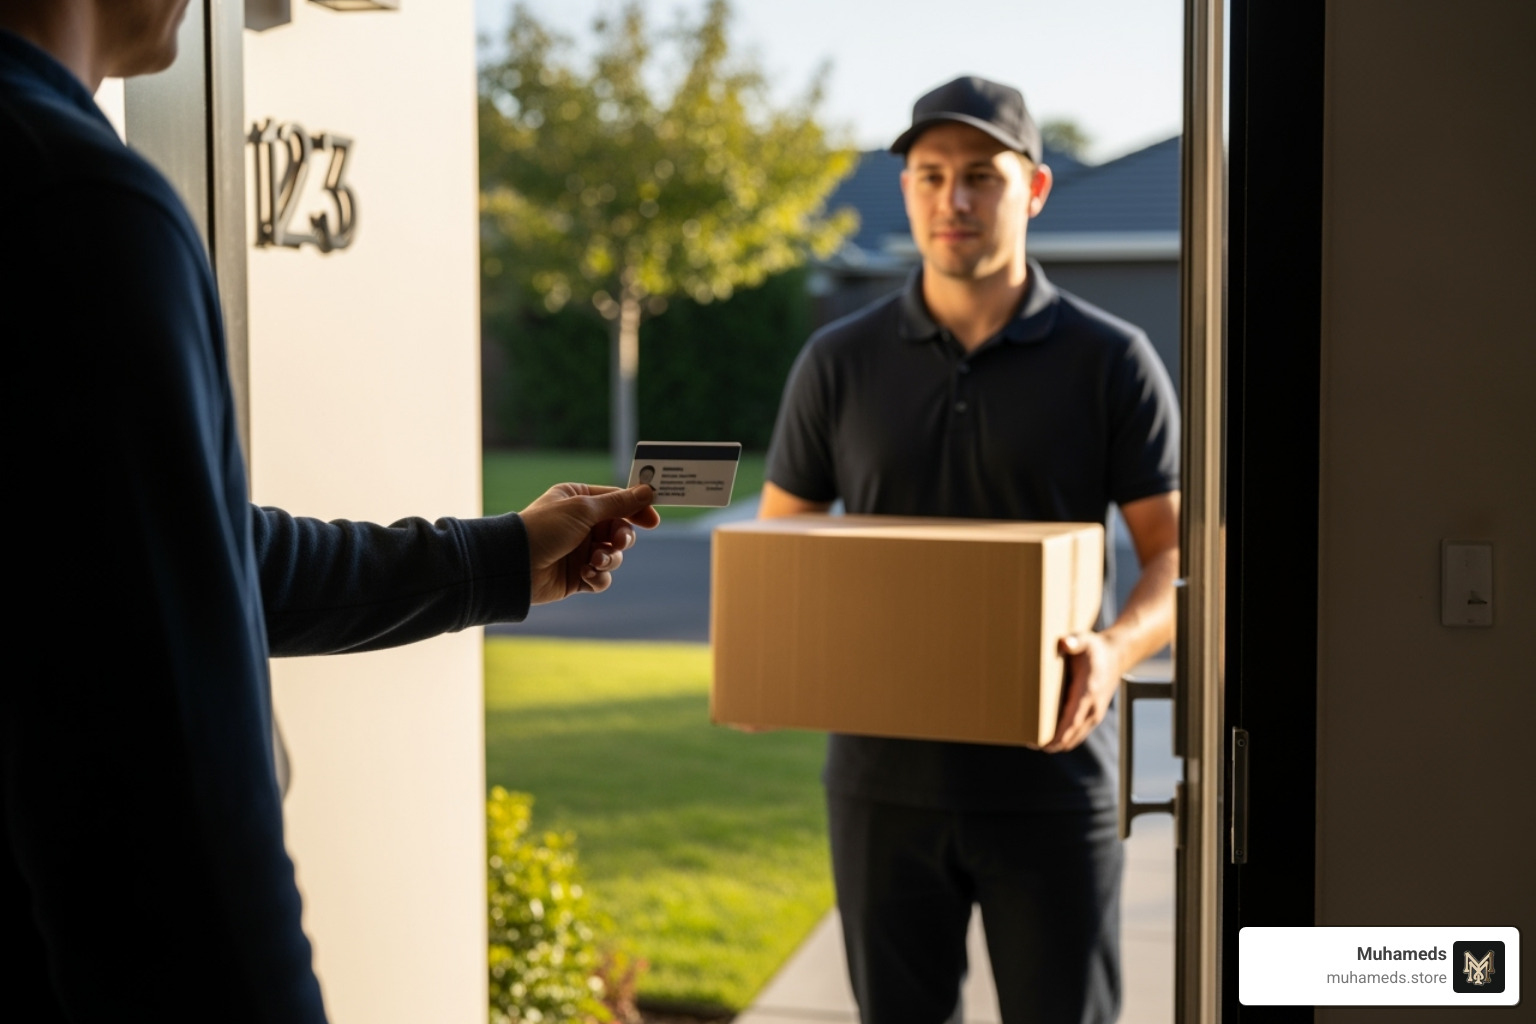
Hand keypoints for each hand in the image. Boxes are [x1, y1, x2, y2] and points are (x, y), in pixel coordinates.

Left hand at [518, 482, 659, 604]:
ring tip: (594, 561)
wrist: (516, 565)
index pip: (617, 501)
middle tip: (617, 542)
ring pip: (614, 556)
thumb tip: (647, 491)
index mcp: (578, 500)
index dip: (636, 510)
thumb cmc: (545, 528)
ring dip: (609, 559)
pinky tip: (586, 575)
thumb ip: (619, 503)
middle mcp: (580, 524)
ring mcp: (579, 551)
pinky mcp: (577, 576)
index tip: (652, 521)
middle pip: (619, 530)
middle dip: (622, 538)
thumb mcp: (584, 509)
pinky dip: (598, 577)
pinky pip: (601, 577)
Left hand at [1044, 631, 1123, 751]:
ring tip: (1035, 742)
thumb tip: (1065, 642)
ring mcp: (1095, 713)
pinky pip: (1078, 732)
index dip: (1059, 734)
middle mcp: (1094, 707)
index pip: (1074, 719)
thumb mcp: (1085, 640)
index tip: (1045, 744)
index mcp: (1089, 692)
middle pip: (1073, 734)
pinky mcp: (1093, 715)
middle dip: (1053, 742)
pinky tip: (1050, 736)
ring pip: (1076, 737)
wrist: (1116, 655)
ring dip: (1059, 742)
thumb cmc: (1095, 649)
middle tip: (1031, 743)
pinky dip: (1066, 737)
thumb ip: (1074, 642)